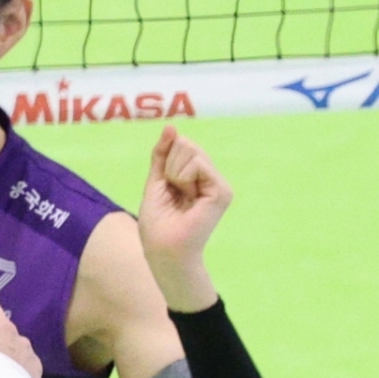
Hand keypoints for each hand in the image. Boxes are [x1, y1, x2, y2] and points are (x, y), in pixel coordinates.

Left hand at [138, 125, 231, 309]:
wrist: (163, 251)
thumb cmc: (158, 225)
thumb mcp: (156, 182)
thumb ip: (162, 155)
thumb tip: (171, 126)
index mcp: (197, 177)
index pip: (180, 145)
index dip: (165, 163)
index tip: (166, 189)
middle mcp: (211, 178)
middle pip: (186, 144)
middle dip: (169, 167)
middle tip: (172, 195)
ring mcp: (219, 184)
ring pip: (190, 151)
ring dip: (174, 174)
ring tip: (179, 199)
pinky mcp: (222, 191)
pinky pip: (197, 163)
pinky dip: (182, 178)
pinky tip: (187, 197)